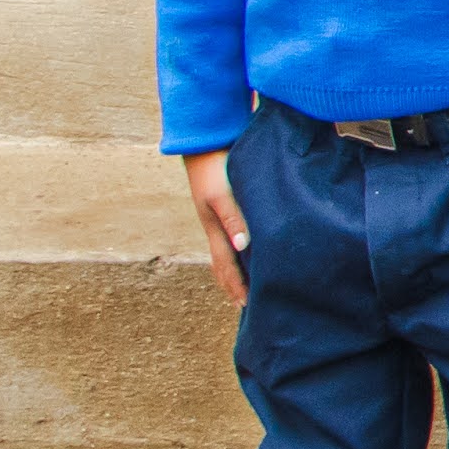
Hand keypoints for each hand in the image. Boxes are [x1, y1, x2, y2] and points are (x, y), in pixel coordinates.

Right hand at [181, 150, 249, 302]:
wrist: (204, 143)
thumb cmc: (215, 168)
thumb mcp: (222, 195)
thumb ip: (233, 219)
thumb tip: (242, 248)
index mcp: (215, 229)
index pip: (226, 266)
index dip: (235, 286)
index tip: (245, 305)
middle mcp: (215, 227)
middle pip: (222, 264)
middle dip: (232, 284)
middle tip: (243, 304)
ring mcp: (217, 218)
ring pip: (225, 251)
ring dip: (232, 270)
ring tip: (242, 284)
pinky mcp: (222, 206)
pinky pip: (230, 236)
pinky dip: (236, 252)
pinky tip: (244, 249)